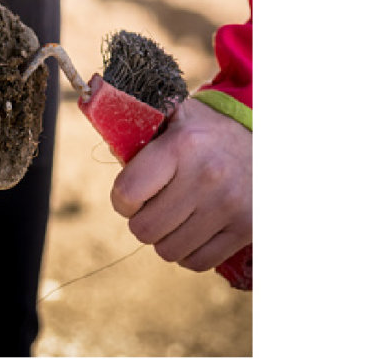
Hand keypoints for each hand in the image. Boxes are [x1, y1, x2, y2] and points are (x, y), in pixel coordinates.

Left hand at [110, 98, 250, 270]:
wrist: (273, 142)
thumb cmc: (211, 131)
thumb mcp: (178, 115)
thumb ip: (141, 124)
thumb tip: (103, 119)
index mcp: (182, 145)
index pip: (127, 193)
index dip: (122, 199)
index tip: (132, 192)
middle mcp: (206, 177)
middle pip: (144, 229)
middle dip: (142, 220)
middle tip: (155, 205)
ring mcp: (229, 206)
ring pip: (168, 251)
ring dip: (165, 238)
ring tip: (176, 217)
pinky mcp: (246, 229)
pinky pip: (197, 262)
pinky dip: (188, 252)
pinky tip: (195, 230)